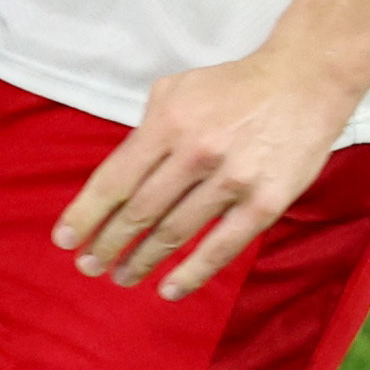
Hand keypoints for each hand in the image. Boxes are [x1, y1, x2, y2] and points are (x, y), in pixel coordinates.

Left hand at [53, 49, 359, 299]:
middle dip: (107, 243)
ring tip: (121, 276)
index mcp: (168, 123)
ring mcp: (232, 180)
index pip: (115, 179)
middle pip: (140, 211)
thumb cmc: (233, 87)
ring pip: (175, 232)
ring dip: (142, 260)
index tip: (64, 239)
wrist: (305, 82)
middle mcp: (196, 152)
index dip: (86, 214)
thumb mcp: (176, 90)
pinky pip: (221, 247)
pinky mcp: (265, 203)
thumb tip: (119, 175)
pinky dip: (191, 273)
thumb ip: (146, 129)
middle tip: (88, 265)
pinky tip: (168, 288)